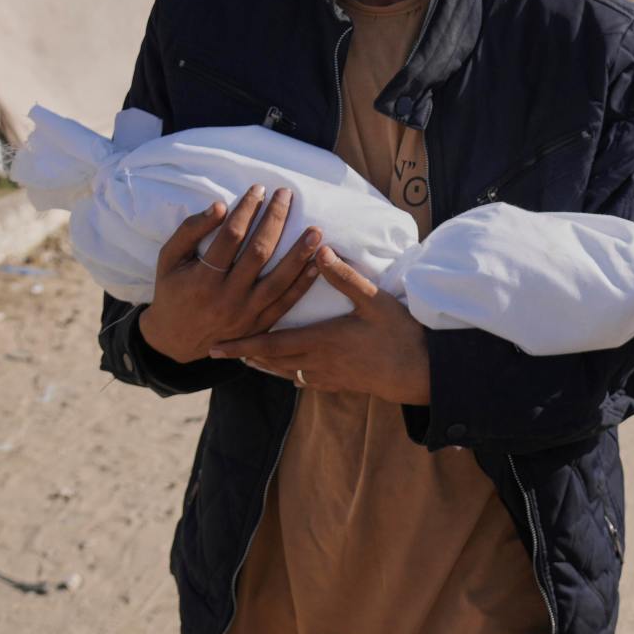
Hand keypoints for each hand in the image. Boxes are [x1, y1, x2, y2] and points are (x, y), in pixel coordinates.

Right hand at [136, 187, 325, 364]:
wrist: (176, 339)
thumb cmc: (172, 291)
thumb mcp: (169, 259)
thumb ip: (190, 231)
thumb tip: (220, 206)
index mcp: (202, 279)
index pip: (230, 236)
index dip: (246, 210)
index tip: (258, 189)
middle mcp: (226, 298)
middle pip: (258, 253)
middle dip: (275, 221)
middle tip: (286, 195)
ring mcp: (245, 314)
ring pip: (278, 281)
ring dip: (299, 254)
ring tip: (315, 230)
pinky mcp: (259, 326)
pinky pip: (285, 304)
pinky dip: (302, 284)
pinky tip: (316, 264)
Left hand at [210, 249, 431, 404]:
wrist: (418, 373)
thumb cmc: (398, 335)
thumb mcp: (374, 301)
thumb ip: (344, 277)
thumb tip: (320, 250)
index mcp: (320, 340)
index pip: (269, 345)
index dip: (240, 345)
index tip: (215, 347)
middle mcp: (316, 362)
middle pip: (270, 361)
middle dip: (243, 355)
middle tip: (218, 351)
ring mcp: (327, 376)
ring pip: (284, 372)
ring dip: (262, 365)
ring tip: (244, 358)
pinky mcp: (338, 383)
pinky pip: (302, 380)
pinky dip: (285, 373)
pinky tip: (285, 369)